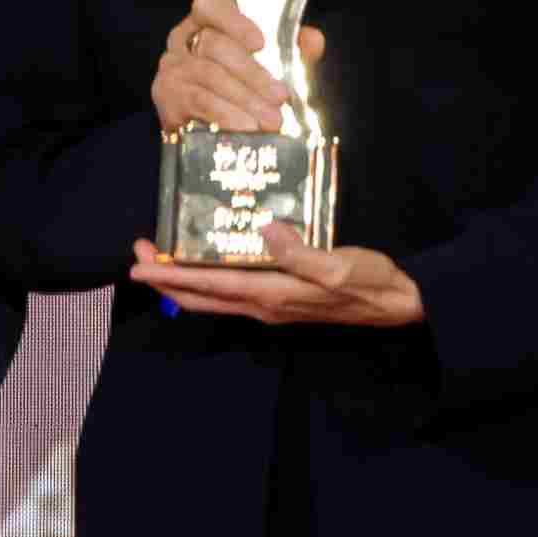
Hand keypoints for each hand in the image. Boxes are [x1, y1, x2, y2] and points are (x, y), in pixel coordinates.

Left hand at [127, 220, 421, 332]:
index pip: (209, 285)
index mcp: (271, 295)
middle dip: (166, 279)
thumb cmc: (370, 283)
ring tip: (163, 258)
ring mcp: (272, 306)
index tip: (139, 266)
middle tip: (138, 256)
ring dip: (183, 281)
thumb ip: (299, 252)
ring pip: (214, 297)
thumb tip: (265, 231)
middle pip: (201, 297)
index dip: (171, 276)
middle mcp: (263, 305)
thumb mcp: (337, 265)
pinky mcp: (282, 301)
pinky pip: (233, 293)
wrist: (398, 305)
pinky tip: (208, 262)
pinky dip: (210, 280)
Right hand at [150, 0, 313, 140]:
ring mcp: (172, 67)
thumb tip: (312, 40)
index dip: (234, 20)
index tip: (261, 43)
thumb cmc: (240, 88)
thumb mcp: (270, 67)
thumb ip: (291, 51)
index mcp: (205, 22)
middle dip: (253, 73)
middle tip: (281, 98)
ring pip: (210, 75)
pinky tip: (246, 127)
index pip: (209, 4)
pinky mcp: (166, 97)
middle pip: (215, 45)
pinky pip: (199, 101)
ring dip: (245, 99)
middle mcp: (182, 39)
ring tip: (272, 121)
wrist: (206, 131)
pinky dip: (226, 114)